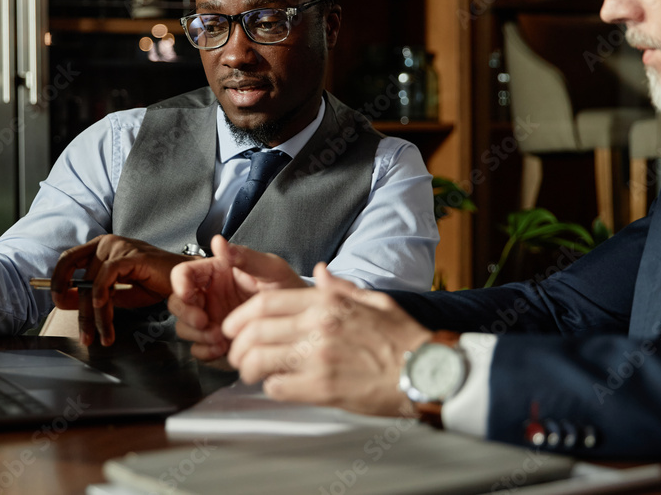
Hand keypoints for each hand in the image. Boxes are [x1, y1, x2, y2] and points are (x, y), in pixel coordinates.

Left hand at [50, 235, 194, 346]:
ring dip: (97, 315)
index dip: (57, 280)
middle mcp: (107, 243)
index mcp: (101, 247)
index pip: (68, 259)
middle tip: (85, 335)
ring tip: (103, 334)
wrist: (184, 282)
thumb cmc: (153, 284)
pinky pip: (107, 275)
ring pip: (94, 283)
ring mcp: (119, 247)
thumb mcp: (116, 292)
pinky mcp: (132, 255)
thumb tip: (64, 300)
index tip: (57, 301)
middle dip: (82, 312)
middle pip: (81, 279)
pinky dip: (102, 294)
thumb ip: (91, 294)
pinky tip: (105, 311)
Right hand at [168, 235, 306, 360]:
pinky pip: (198, 348)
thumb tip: (219, 242)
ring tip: (220, 337)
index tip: (189, 294)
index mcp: (217, 272)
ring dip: (197, 334)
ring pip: (184, 327)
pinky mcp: (216, 341)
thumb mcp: (272, 269)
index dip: (180, 283)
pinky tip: (222, 348)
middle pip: (177, 302)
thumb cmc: (289, 288)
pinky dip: (205, 350)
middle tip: (204, 321)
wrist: (302, 321)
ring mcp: (211, 319)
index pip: (184, 273)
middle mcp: (210, 295)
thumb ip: (245, 256)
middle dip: (186, 314)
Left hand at [222, 263, 432, 416]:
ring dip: (248, 368)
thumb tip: (321, 273)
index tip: (233, 326)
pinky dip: (271, 388)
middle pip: (256, 331)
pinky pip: (279, 387)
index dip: (241, 315)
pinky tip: (277, 386)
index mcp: (327, 303)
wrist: (427, 371)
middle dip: (237, 344)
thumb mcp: (374, 300)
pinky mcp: (322, 388)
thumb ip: (341, 287)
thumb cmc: (403, 338)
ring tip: (250, 373)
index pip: (266, 302)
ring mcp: (318, 358)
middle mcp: (318, 327)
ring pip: (260, 360)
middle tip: (235, 353)